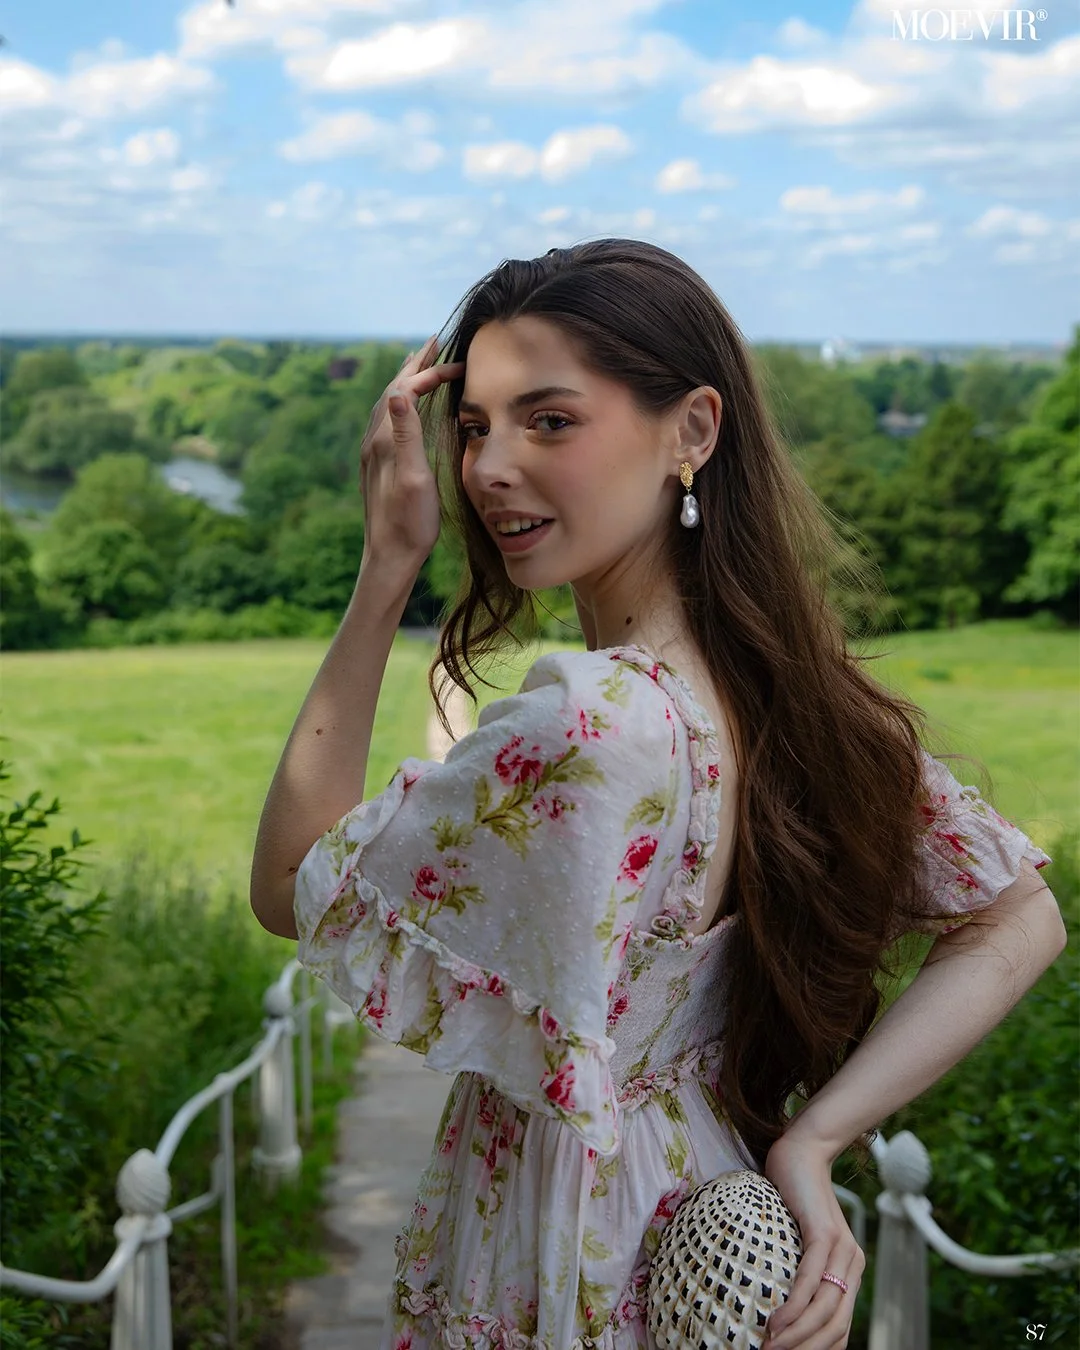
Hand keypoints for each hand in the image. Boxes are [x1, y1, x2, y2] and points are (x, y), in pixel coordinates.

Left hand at [358, 335, 464, 573]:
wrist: (388, 557)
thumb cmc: (409, 523)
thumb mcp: (414, 478)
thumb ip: (406, 433)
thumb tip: (399, 390)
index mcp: (385, 440)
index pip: (407, 389)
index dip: (431, 371)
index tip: (458, 361)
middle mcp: (374, 441)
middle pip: (394, 389)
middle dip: (415, 364)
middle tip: (434, 342)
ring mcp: (372, 452)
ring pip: (389, 403)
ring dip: (406, 379)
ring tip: (419, 365)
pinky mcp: (375, 464)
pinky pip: (387, 420)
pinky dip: (400, 402)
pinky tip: (405, 409)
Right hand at [760, 1134, 864, 1349]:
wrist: (801, 1150)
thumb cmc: (792, 1195)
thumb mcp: (799, 1241)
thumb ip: (800, 1270)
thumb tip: (777, 1307)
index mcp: (849, 1271)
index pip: (839, 1329)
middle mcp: (852, 1265)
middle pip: (835, 1328)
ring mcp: (841, 1249)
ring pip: (825, 1311)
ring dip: (797, 1337)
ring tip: (770, 1349)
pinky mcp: (824, 1233)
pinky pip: (811, 1280)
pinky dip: (794, 1307)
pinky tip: (775, 1322)